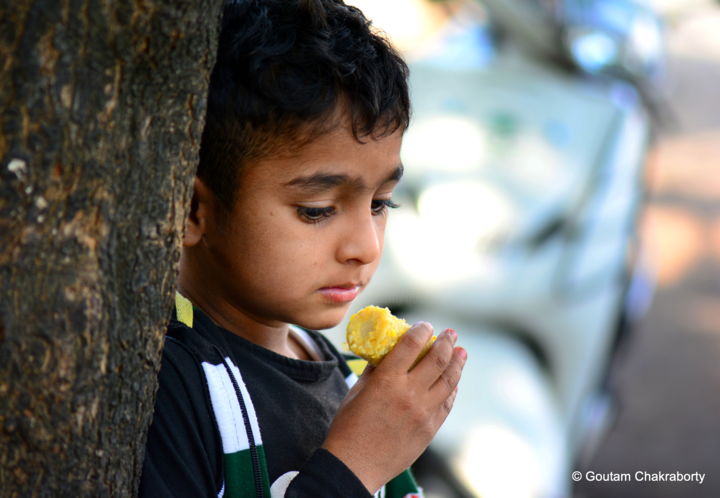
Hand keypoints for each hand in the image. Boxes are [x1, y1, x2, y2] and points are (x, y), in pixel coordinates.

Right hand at [322, 322, 466, 492]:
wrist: (355, 466)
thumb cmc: (348, 427)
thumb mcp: (356, 391)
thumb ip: (375, 370)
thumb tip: (388, 354)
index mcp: (387, 380)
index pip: (411, 345)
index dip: (421, 330)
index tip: (425, 325)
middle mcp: (409, 393)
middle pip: (437, 359)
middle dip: (447, 342)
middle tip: (451, 333)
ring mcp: (423, 412)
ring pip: (449, 380)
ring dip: (457, 362)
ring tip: (461, 351)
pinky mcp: (430, 428)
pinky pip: (447, 403)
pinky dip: (452, 388)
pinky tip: (454, 380)